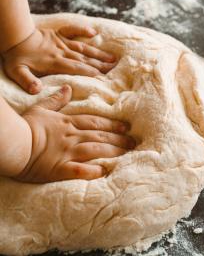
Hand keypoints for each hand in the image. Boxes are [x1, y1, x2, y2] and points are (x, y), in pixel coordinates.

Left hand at [1, 26, 115, 93]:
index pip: (76, 68)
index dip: (89, 72)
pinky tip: (93, 32)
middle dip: (100, 64)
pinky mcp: (60, 34)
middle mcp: (62, 52)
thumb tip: (37, 90)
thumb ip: (27, 81)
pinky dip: (83, 30)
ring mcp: (62, 42)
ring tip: (112, 58)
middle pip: (85, 59)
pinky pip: (73, 30)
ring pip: (84, 48)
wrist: (14, 36)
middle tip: (114, 68)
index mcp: (54, 62)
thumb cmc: (15, 57)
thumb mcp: (16, 72)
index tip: (102, 77)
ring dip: (98, 53)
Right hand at [17, 85, 134, 182]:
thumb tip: (68, 88)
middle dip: (119, 139)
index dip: (112, 124)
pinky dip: (93, 171)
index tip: (126, 127)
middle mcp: (72, 137)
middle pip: (100, 136)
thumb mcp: (41, 108)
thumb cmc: (26, 125)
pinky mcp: (60, 169)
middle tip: (133, 142)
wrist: (12, 141)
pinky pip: (80, 170)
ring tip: (127, 154)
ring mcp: (67, 153)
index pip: (95, 123)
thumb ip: (56, 100)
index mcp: (68, 123)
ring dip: (112, 151)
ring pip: (95, 150)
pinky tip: (105, 172)